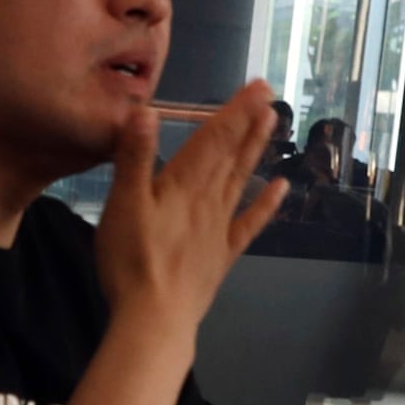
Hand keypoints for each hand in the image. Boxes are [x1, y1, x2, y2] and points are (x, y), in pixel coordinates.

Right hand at [96, 77, 284, 330]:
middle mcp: (208, 200)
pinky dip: (266, 205)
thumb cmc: (132, 262)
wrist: (155, 319)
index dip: (235, 110)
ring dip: (256, 151)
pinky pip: (248, 224)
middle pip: (231, 154)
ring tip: (272, 125)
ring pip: (241, 180)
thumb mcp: (123, 205)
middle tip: (270, 95)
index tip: (257, 85)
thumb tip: (145, 109)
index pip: (213, 138)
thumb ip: (135, 157)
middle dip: (248, 122)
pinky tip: (281, 188)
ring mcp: (219, 228)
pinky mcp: (221, 255)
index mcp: (183, 185)